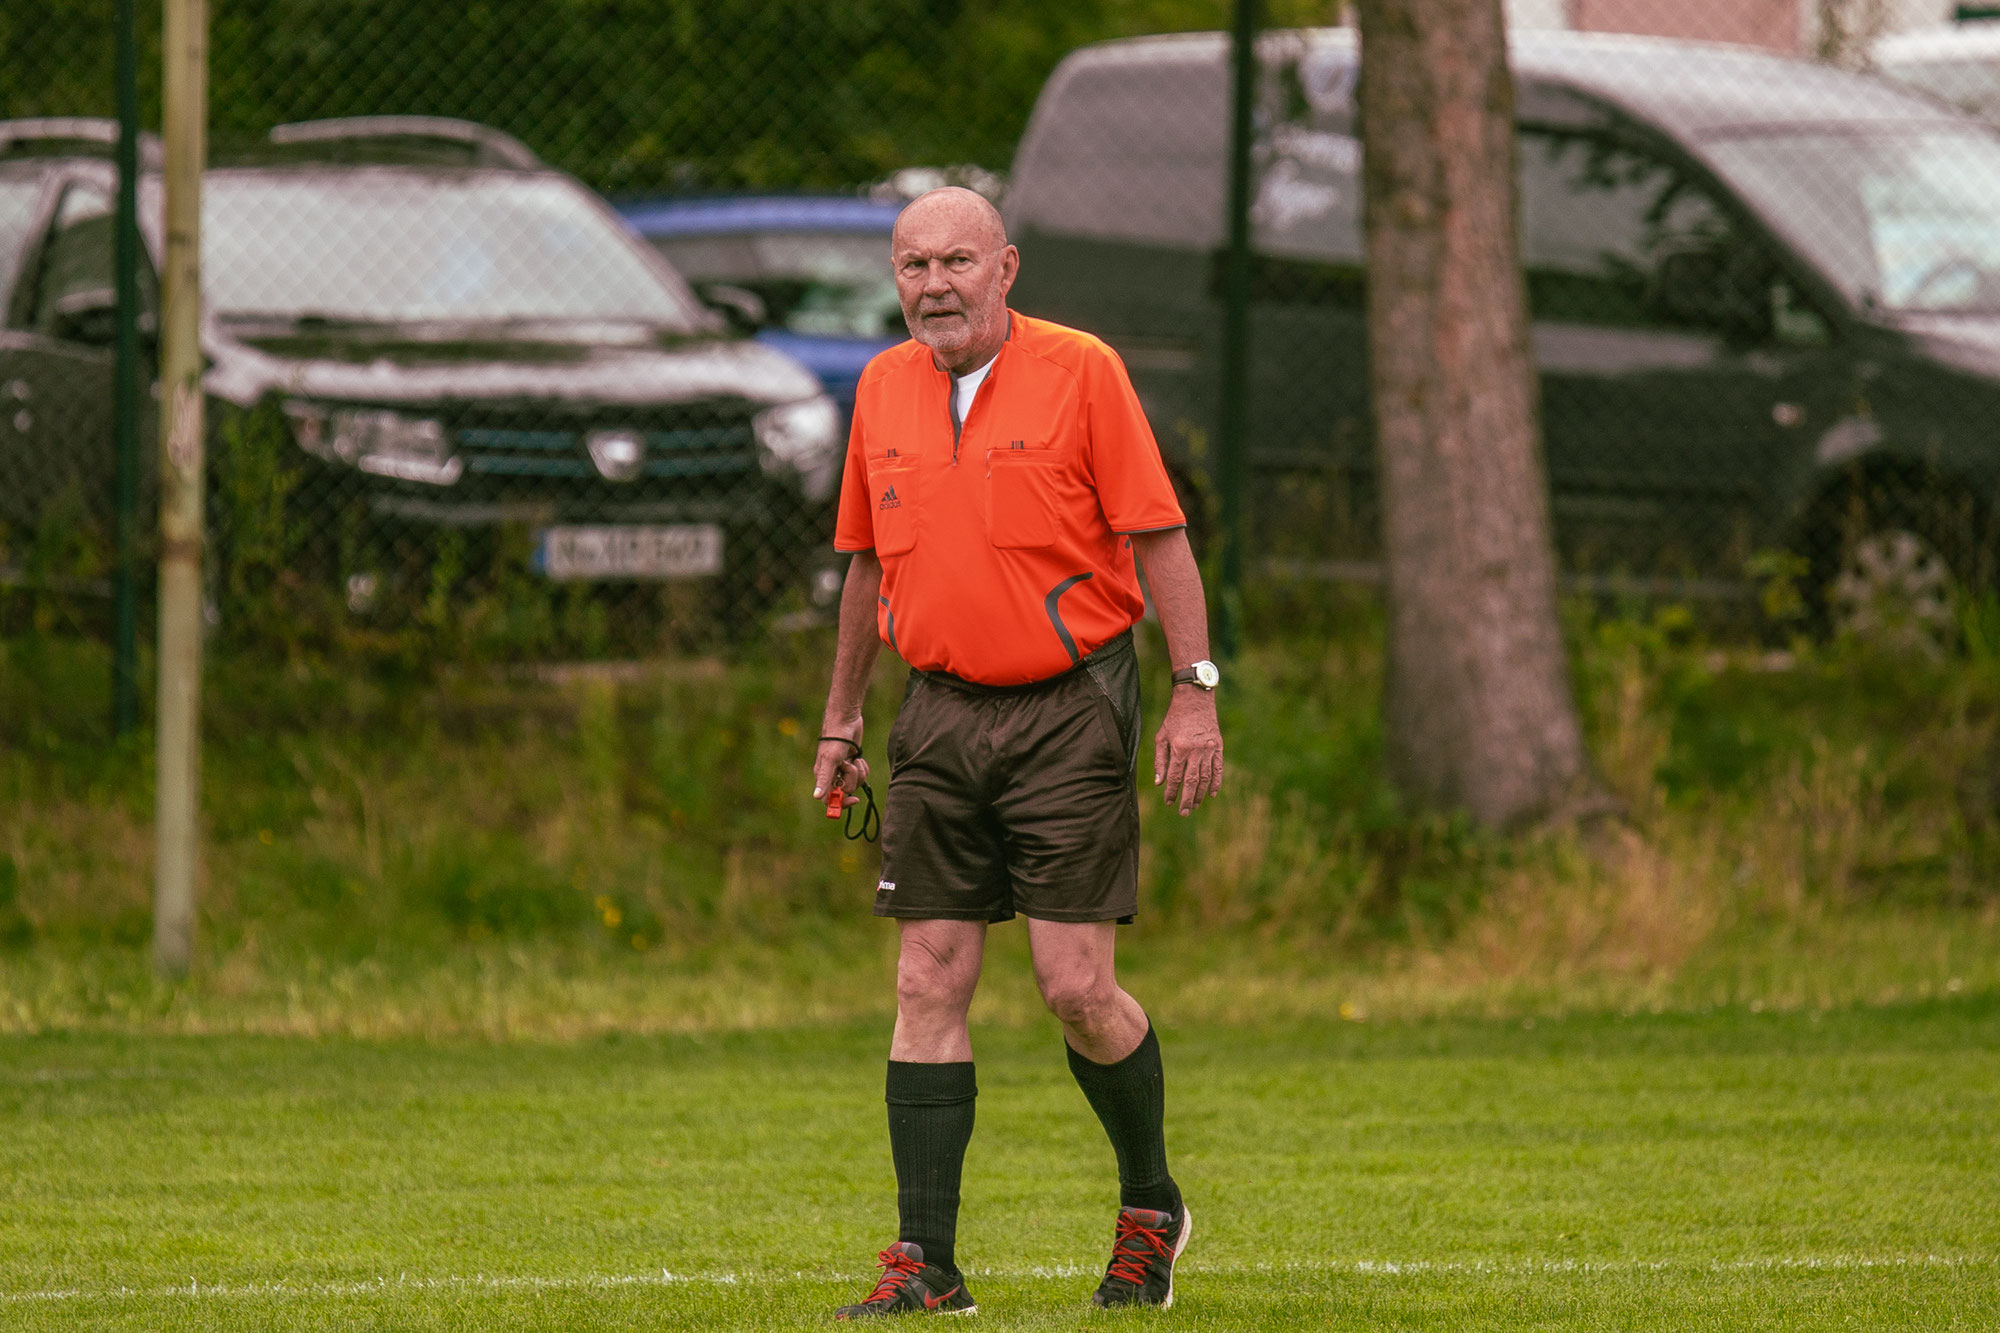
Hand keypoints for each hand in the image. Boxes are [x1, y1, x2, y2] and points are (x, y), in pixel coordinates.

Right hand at [812, 720, 869, 810]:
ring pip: (856, 782)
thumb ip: (824, 779)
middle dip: (852, 779)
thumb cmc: (835, 739)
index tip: (854, 800)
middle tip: (850, 766)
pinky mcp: (853, 763)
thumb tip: (816, 797)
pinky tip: (859, 757)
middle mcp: (832, 775)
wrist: (846, 720)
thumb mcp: (830, 760)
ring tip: (854, 758)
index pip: (829, 799)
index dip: (841, 803)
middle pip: (846, 791)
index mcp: (823, 776)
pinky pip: (862, 774)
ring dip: (859, 772)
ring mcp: (843, 769)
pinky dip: (863, 767)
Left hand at [1153, 686, 1222, 815]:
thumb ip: (1160, 760)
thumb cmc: (1174, 718)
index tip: (1168, 802)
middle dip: (1186, 799)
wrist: (1195, 700)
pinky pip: (1218, 769)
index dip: (1171, 792)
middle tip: (1183, 812)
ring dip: (1200, 794)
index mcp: (1179, 748)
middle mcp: (1195, 751)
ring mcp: (1209, 749)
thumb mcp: (1161, 737)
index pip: (1174, 777)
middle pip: (1191, 781)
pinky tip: (1212, 794)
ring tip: (1195, 806)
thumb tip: (1160, 783)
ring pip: (1205, 778)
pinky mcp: (1218, 746)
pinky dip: (1216, 782)